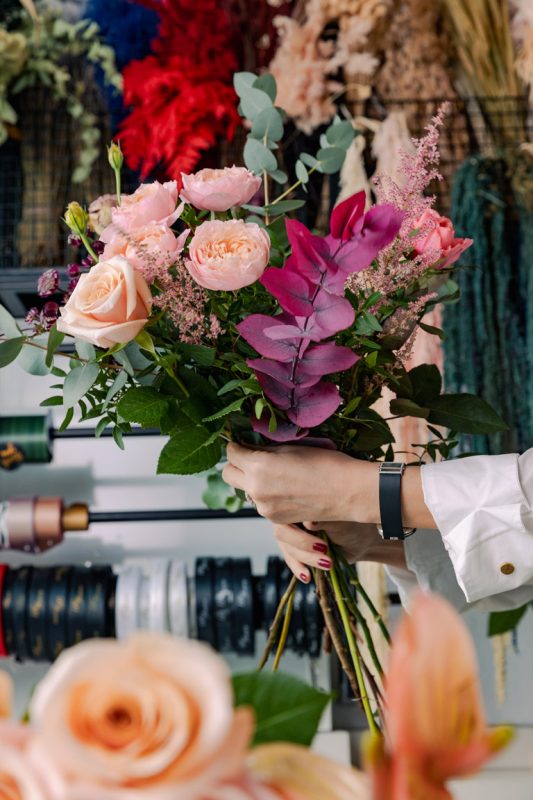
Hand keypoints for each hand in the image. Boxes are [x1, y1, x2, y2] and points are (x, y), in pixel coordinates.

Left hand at [223, 442, 378, 524]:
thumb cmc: (325, 463)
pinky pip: (261, 503)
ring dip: (252, 481)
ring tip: (277, 474)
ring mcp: (264, 507)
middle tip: (252, 458)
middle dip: (237, 464)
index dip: (237, 446)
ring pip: (245, 490)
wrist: (349, 492)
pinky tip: (287, 488)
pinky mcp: (275, 519)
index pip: (231, 453)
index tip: (245, 444)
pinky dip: (267, 495)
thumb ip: (265, 449)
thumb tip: (249, 447)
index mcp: (258, 467)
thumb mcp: (292, 447)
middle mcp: (256, 489)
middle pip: (228, 475)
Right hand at [273, 521, 405, 581]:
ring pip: (288, 549)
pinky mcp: (296, 552)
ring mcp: (291, 536)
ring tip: (328, 563)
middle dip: (303, 544)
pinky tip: (307, 577)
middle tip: (324, 549)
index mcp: (299, 504)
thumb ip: (323, 520)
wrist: (359, 540)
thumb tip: (309, 523)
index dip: (297, 525)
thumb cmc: (350, 523)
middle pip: (283, 533)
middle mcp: (290, 519)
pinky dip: (299, 569)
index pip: (285, 513)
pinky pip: (292, 561)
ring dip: (307, 558)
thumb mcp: (339, 521)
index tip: (316, 534)